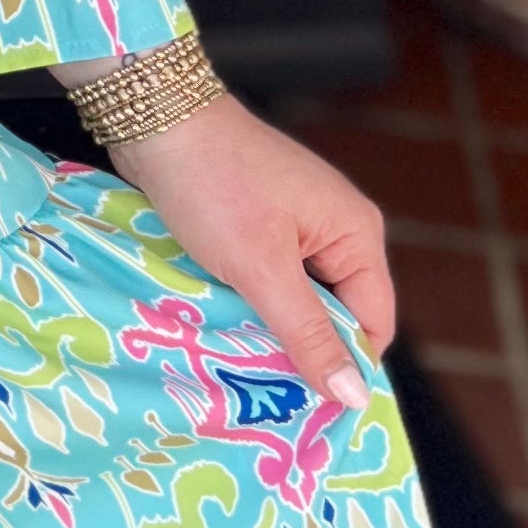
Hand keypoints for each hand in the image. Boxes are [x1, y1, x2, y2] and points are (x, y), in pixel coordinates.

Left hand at [96, 91, 393, 417]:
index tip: (309, 411)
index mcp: (356, 234)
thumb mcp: (260, 268)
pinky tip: (221, 322)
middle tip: (265, 391)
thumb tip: (353, 394)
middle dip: (302, 348)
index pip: (371, 323)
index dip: (344, 367)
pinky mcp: (258, 221)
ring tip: (238, 361)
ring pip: (295, 298)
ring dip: (269, 325)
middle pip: (335, 312)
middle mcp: (336, 229)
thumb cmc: (213, 185)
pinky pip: (266, 277)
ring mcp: (296, 223)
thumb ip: (307, 332)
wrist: (156, 115)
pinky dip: (247, 299)